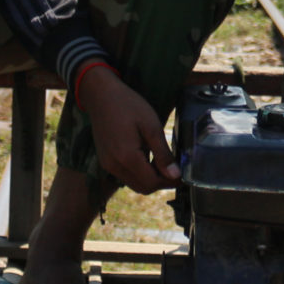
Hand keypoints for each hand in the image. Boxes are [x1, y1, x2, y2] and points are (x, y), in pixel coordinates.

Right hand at [78, 67, 180, 192]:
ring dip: (150, 178)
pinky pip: (125, 175)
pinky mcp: (105, 161)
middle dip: (161, 183)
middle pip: (143, 187)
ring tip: (163, 162)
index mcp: (127, 157)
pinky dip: (139, 173)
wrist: (100, 95)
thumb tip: (175, 174)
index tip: (182, 175)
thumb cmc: (128, 105)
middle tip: (175, 170)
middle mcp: (114, 166)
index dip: (169, 182)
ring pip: (134, 183)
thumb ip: (163, 153)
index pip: (152, 183)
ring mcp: (107, 165)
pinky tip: (148, 158)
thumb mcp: (151, 126)